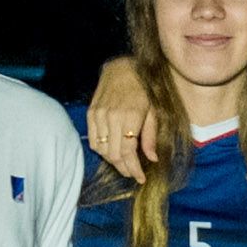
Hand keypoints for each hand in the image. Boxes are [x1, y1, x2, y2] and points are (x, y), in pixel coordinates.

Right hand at [83, 58, 154, 176]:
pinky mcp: (91, 113)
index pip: (128, 152)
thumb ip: (151, 136)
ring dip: (112, 161)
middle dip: (124, 168)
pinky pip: (93, 139)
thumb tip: (152, 159)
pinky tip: (111, 151)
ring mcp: (99, 115)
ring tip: (124, 163)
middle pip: (114, 154)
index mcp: (130, 118)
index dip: (134, 169)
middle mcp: (112, 118)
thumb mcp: (155, 111)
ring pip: (102, 149)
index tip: (141, 178)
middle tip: (133, 173)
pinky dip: (101, 150)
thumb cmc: (145, 89)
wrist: (123, 68)